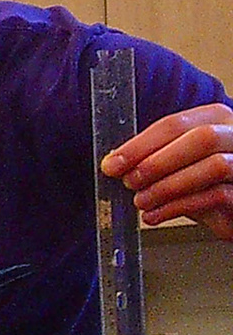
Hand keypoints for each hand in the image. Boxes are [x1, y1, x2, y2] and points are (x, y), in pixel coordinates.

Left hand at [102, 103, 232, 238]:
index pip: (175, 124)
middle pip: (201, 138)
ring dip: (168, 186)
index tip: (113, 163)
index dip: (140, 144)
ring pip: (214, 166)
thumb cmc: (207, 185)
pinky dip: (180, 206)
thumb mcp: (177, 165)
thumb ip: (154, 159)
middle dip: (157, 162)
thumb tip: (116, 162)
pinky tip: (157, 215)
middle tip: (129, 182)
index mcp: (215, 120)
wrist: (231, 211)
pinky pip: (219, 196)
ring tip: (142, 201)